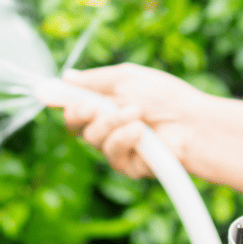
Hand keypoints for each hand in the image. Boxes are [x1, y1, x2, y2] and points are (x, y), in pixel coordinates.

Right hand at [40, 63, 209, 179]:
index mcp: (106, 103)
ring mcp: (117, 147)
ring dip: (111, 123)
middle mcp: (108, 126)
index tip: (48, 94)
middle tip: (92, 107)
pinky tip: (140, 132)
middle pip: (74, 125)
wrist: (194, 122)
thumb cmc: (166, 96)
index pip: (74, 105)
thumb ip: (93, 81)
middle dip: (80, 113)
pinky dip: (124, 139)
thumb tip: (65, 77)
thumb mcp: (127, 78)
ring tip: (136, 114)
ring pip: (92, 138)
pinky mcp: (128, 165)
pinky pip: (112, 154)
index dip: (61, 101)